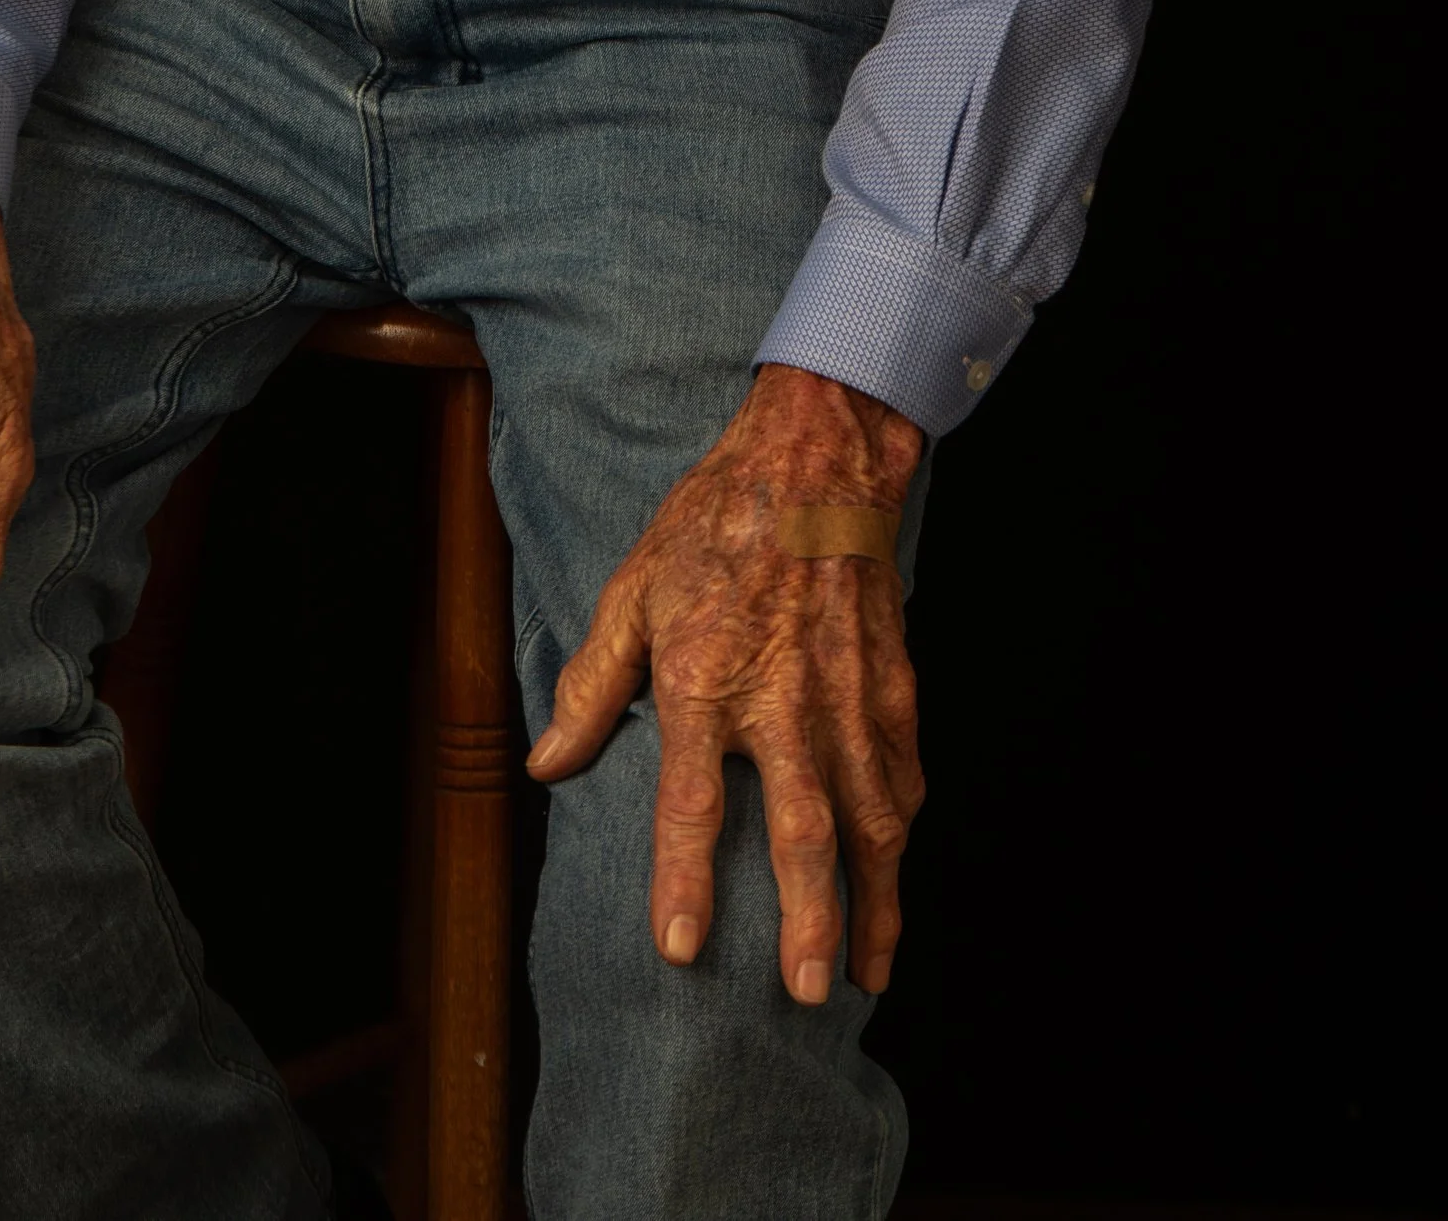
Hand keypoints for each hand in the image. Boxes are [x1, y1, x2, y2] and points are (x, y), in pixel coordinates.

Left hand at [526, 362, 925, 1005]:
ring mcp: (847, 693)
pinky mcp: (891, 680)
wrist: (814, 454)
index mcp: (704, 679)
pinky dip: (902, 826)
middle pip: (802, 830)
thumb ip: (592, 683)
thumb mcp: (632, 589)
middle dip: (808, 920)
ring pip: (871, 817)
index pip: (689, 804)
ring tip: (869, 968)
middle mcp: (782, 698)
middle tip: (807, 992)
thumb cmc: (714, 521)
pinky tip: (896, 866)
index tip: (684, 951)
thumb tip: (546, 763)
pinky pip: (902, 769)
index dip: (684, 882)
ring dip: (873, 898)